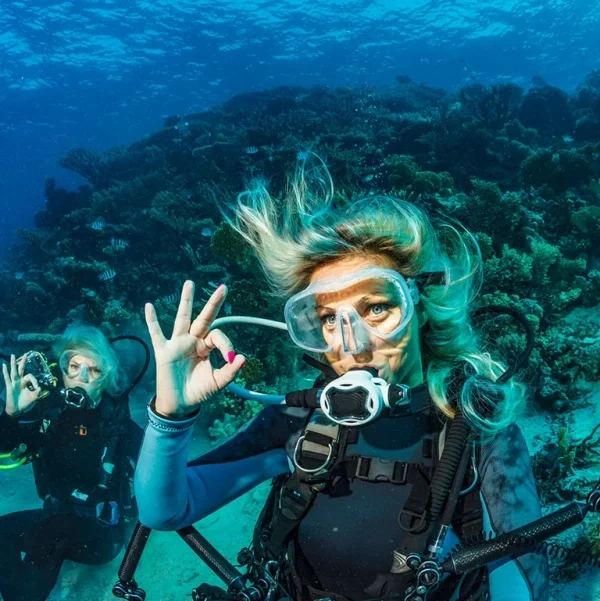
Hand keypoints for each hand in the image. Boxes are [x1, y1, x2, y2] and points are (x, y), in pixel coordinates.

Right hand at [2, 354, 42, 416]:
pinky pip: (7, 378)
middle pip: (21, 369)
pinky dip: (5, 372)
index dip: (35, 381)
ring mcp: (14, 383)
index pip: (31, 377)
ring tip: (13, 355)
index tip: (37, 388)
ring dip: (13, 363)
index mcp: (26, 383)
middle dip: (23, 362)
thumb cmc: (25, 403)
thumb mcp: (33, 397)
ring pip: (14, 372)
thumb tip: (40, 388)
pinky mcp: (9, 387)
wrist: (17, 410)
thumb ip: (37, 393)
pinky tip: (4, 365)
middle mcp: (20, 381)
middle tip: (26, 353)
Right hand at [145, 280, 245, 417]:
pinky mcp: (164, 352)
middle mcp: (193, 341)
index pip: (218, 336)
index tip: (231, 358)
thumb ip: (230, 371)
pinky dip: (152, 321)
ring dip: (186, 301)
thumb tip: (243, 358)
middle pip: (204, 318)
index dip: (227, 345)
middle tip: (224, 287)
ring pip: (183, 318)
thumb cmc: (199, 391)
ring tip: (190, 283)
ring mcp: (178, 344)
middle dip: (213, 303)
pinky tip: (149, 306)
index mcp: (207, 346)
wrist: (180, 405)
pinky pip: (157, 334)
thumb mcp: (218, 382)